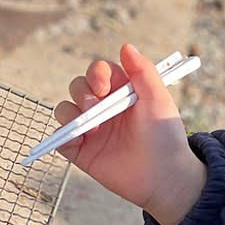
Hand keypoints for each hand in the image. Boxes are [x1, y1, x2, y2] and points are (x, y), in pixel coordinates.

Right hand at [54, 44, 206, 224]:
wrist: (162, 177)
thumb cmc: (165, 137)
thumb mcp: (158, 99)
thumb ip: (143, 72)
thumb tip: (126, 46)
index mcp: (120, 92)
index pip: (98, 72)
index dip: (96, 74)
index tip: (105, 87)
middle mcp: (102, 108)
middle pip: (77, 87)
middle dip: (82, 94)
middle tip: (95, 108)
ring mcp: (89, 129)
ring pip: (64, 109)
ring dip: (71, 114)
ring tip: (92, 129)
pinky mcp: (80, 151)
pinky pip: (60, 138)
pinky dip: (64, 136)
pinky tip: (81, 140)